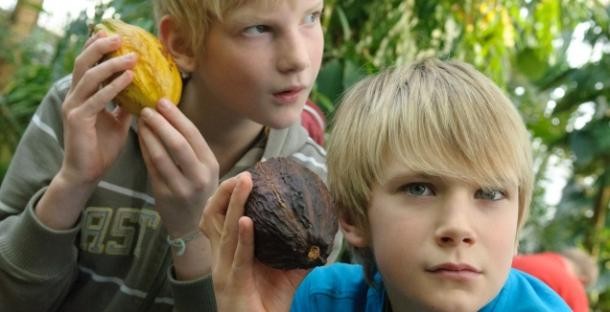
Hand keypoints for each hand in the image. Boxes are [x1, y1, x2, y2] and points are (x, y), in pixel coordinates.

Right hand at [60, 31, 134, 185]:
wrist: (86, 174)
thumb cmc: (101, 148)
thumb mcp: (117, 122)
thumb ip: (124, 105)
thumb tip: (141, 92)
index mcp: (82, 96)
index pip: (87, 66)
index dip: (97, 49)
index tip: (114, 36)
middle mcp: (74, 98)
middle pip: (83, 64)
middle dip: (100, 48)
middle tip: (118, 38)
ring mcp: (73, 108)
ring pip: (89, 78)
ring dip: (111, 65)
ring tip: (131, 57)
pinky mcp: (77, 120)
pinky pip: (96, 99)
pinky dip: (113, 87)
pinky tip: (129, 79)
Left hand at [138, 100, 218, 278]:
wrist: (191, 224)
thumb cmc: (196, 189)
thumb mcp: (203, 169)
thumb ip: (191, 147)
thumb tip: (170, 115)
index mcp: (211, 164)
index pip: (193, 135)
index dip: (176, 116)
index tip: (162, 101)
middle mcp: (199, 176)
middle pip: (179, 144)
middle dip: (161, 123)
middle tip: (147, 108)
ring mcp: (181, 187)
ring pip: (162, 156)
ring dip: (149, 135)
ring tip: (140, 120)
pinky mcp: (164, 195)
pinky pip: (151, 168)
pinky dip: (144, 150)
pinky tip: (139, 137)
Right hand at [201, 173, 307, 311]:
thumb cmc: (267, 304)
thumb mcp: (285, 272)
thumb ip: (298, 253)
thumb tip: (322, 234)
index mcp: (228, 252)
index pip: (219, 217)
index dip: (228, 195)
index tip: (248, 175)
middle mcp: (221, 257)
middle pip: (213, 217)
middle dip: (225, 192)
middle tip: (245, 174)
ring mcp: (224, 270)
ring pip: (224, 231)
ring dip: (234, 204)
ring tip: (244, 182)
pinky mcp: (233, 283)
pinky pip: (237, 257)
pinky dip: (243, 238)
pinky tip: (247, 222)